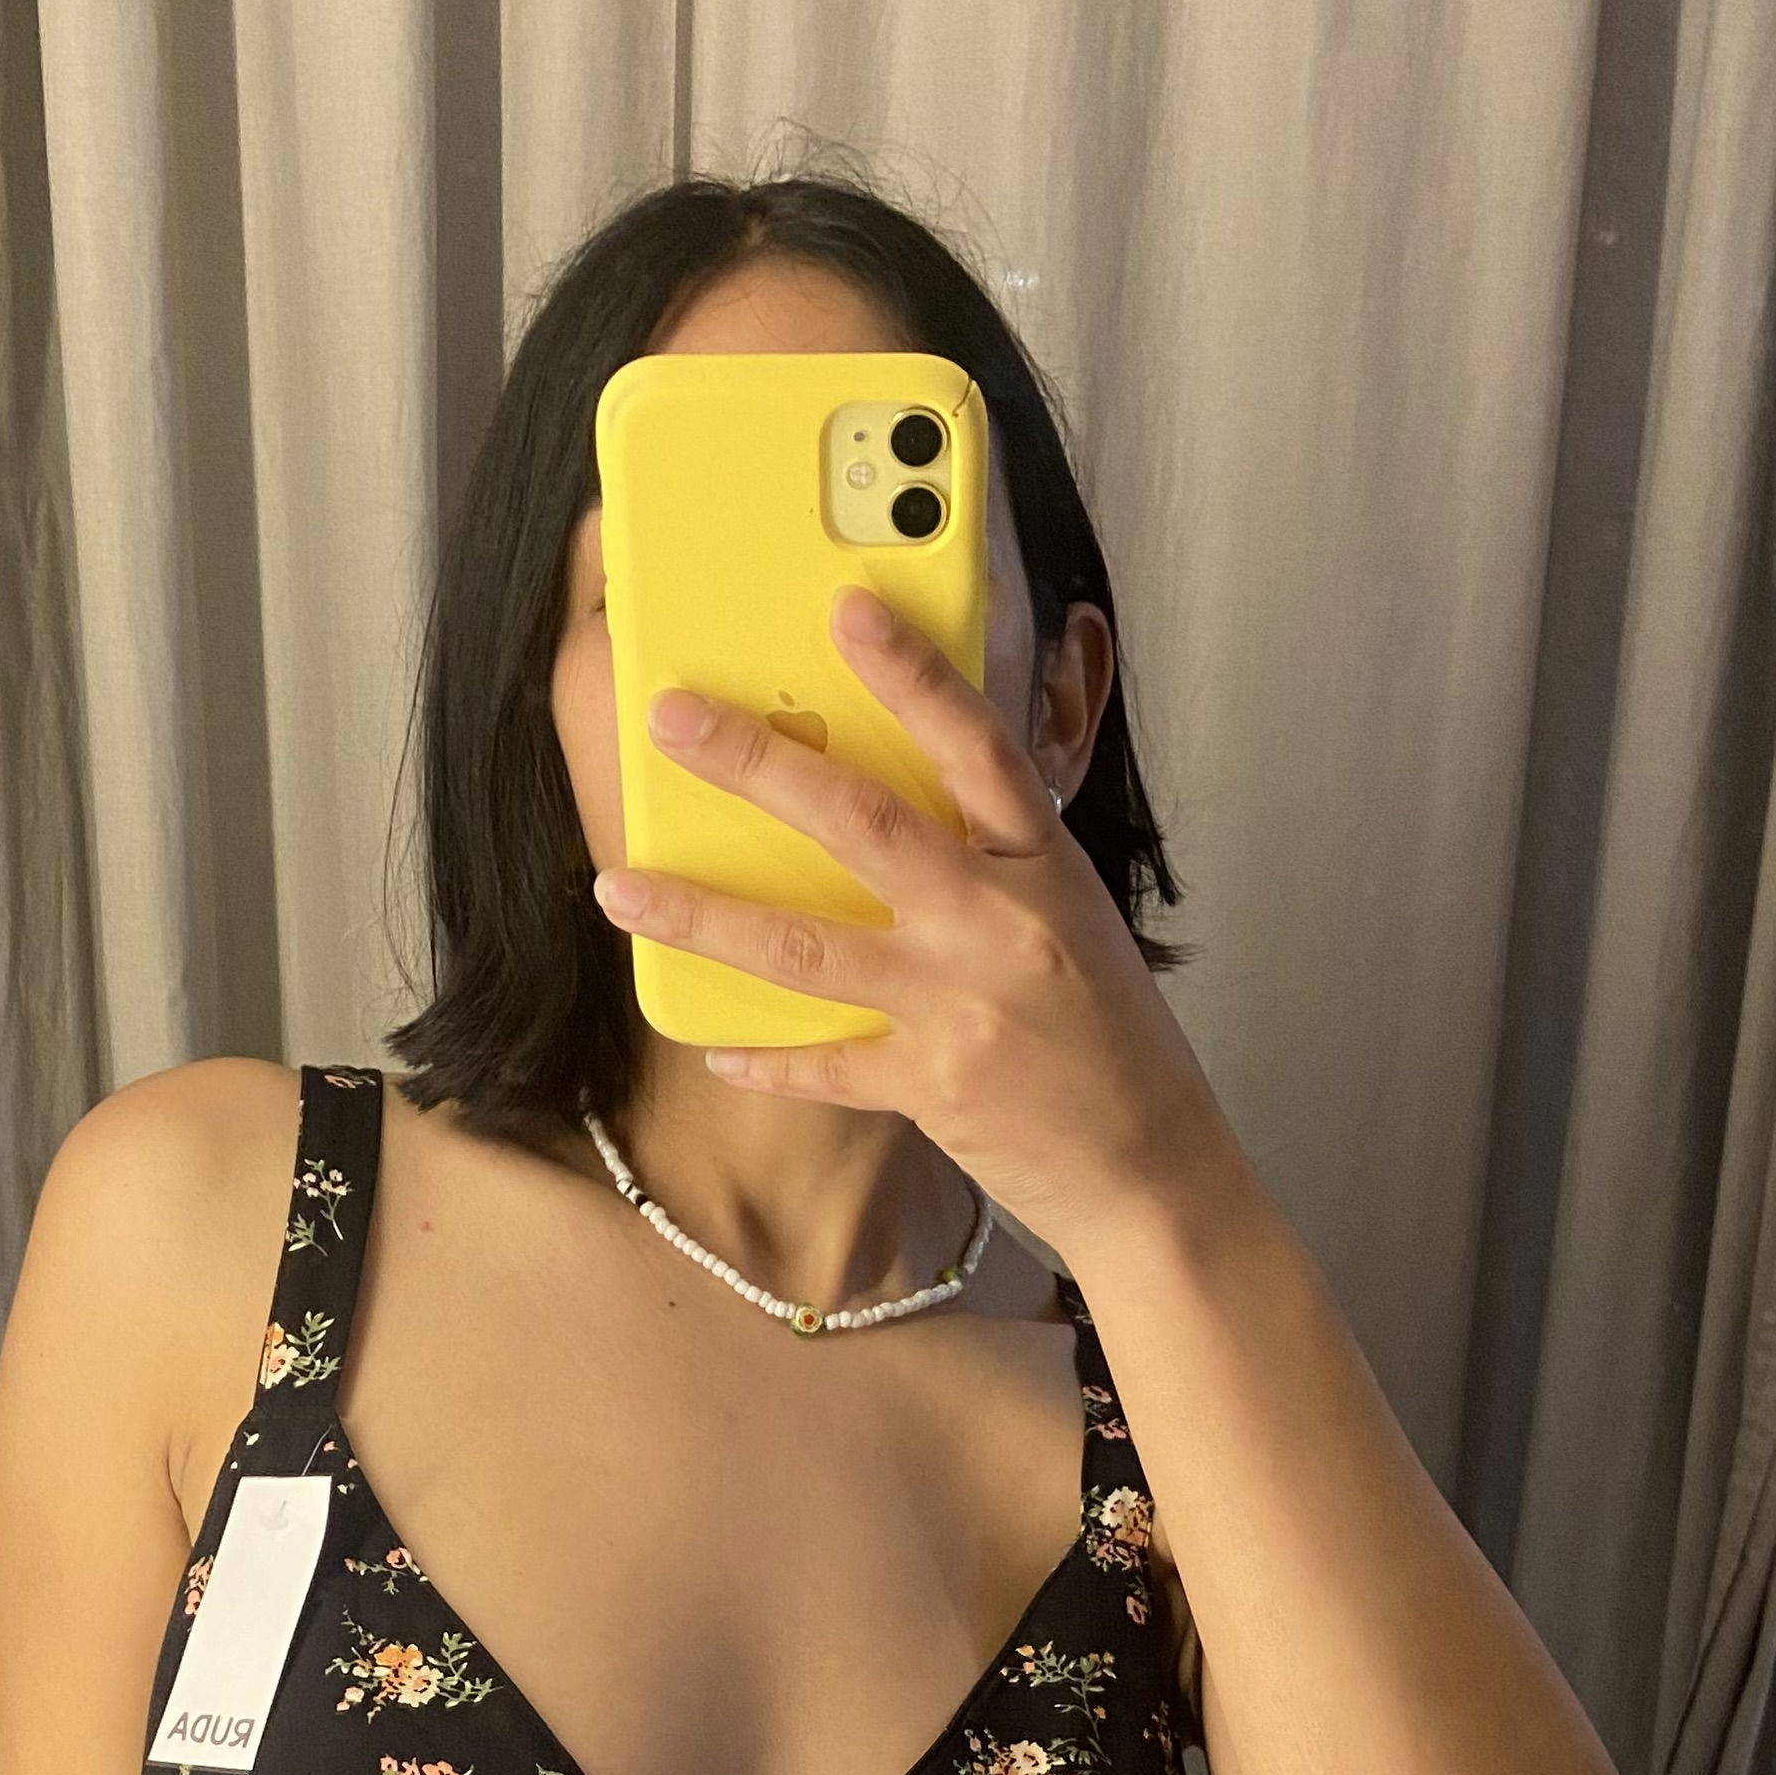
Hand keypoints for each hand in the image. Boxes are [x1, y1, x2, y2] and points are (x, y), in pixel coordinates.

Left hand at [593, 586, 1241, 1264]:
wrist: (1153, 1164)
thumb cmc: (1113, 1037)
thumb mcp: (1073, 920)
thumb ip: (992, 861)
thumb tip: (890, 806)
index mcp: (1044, 868)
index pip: (976, 746)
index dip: (912, 674)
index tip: (846, 610)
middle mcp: (1000, 926)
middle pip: (864, 824)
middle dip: (758, 765)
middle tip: (675, 720)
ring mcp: (963, 1008)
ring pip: (810, 946)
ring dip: (705, 914)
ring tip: (622, 886)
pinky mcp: (933, 1088)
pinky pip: (827, 1065)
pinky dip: (768, 1060)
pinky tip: (714, 1047)